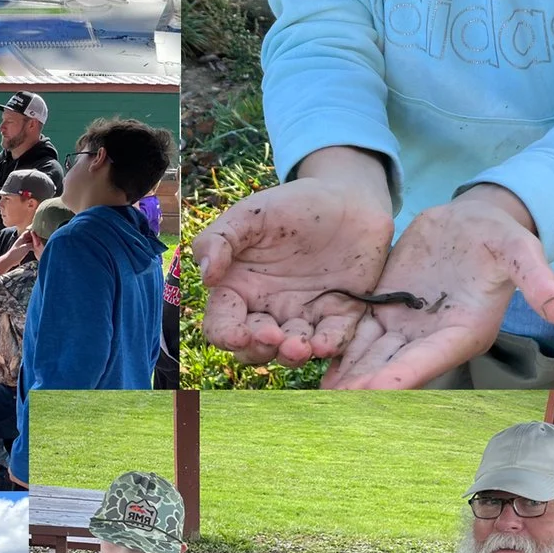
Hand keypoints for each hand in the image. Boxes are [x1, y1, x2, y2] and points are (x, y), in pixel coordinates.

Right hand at [195, 175, 395, 365]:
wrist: (347, 197)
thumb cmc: (292, 205)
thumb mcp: (253, 214)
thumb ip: (222, 238)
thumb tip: (206, 274)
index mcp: (240, 287)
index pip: (222, 322)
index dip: (225, 335)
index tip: (237, 335)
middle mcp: (268, 308)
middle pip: (254, 346)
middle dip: (259, 350)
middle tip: (272, 337)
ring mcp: (303, 315)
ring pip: (291, 351)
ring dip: (292, 355)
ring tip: (299, 347)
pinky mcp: (339, 314)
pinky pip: (332, 338)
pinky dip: (328, 346)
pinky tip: (325, 344)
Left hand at [324, 192, 553, 389]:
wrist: (476, 221)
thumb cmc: (504, 238)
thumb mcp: (523, 252)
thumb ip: (538, 280)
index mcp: (464, 330)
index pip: (428, 359)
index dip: (400, 375)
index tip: (370, 390)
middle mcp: (433, 335)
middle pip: (394, 365)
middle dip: (364, 383)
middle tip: (331, 404)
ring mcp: (409, 323)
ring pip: (372, 353)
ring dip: (347, 372)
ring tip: (317, 392)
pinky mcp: (390, 306)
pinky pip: (362, 330)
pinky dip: (342, 346)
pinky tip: (314, 356)